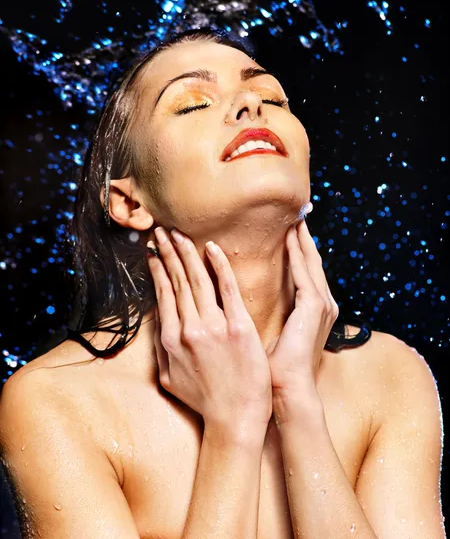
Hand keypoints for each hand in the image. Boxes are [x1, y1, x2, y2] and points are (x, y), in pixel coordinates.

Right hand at [147, 227, 272, 434]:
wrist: (235, 418)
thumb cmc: (204, 401)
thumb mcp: (169, 379)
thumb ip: (162, 349)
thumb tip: (160, 324)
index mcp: (171, 340)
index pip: (163, 294)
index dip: (158, 270)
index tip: (154, 252)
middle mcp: (189, 328)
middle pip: (177, 281)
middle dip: (168, 252)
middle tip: (163, 231)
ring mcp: (214, 326)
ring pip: (198, 279)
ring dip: (186, 253)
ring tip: (180, 234)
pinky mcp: (239, 326)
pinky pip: (227, 288)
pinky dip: (218, 265)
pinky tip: (211, 248)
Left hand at [267, 220, 338, 401]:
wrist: (287, 392)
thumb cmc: (273, 369)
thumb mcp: (271, 333)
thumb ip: (267, 312)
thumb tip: (242, 300)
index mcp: (312, 310)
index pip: (304, 270)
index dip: (297, 248)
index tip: (288, 228)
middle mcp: (322, 304)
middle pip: (311, 260)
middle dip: (303, 236)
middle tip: (297, 212)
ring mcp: (321, 305)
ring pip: (310, 262)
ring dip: (301, 238)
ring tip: (295, 216)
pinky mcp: (314, 307)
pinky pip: (305, 273)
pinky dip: (298, 253)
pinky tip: (290, 235)